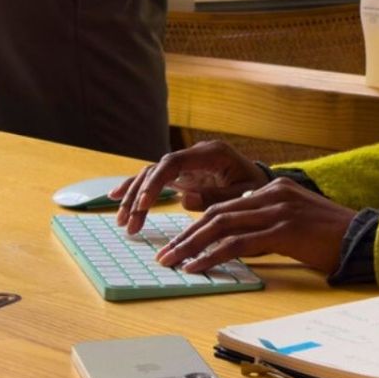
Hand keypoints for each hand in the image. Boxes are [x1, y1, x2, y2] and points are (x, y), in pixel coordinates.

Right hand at [110, 139, 267, 235]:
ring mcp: (187, 163)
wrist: (263, 183)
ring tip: (124, 224)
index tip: (142, 205)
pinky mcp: (182, 174)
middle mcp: (195, 154)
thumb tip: (183, 199)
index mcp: (211, 154)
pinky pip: (154, 178)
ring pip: (151, 174)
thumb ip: (217, 197)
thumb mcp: (245, 195)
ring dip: (134, 197)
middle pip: (157, 168)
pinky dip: (135, 189)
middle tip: (129, 223)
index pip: (173, 162)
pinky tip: (114, 198)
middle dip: (139, 195)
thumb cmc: (257, 189)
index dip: (155, 183)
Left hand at [156, 178, 355, 274]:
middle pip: (217, 212)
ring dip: (192, 245)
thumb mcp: (293, 219)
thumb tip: (238, 227)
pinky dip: (213, 255)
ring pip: (222, 225)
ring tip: (172, 262)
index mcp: (273, 188)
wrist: (361, 237)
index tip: (178, 243)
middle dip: (186, 235)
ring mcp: (278, 210)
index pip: (225, 205)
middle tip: (165, 254)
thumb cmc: (329, 234)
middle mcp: (272, 193)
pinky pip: (239, 243)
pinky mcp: (283, 229)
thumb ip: (267, 218)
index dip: (197, 224)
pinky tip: (198, 267)